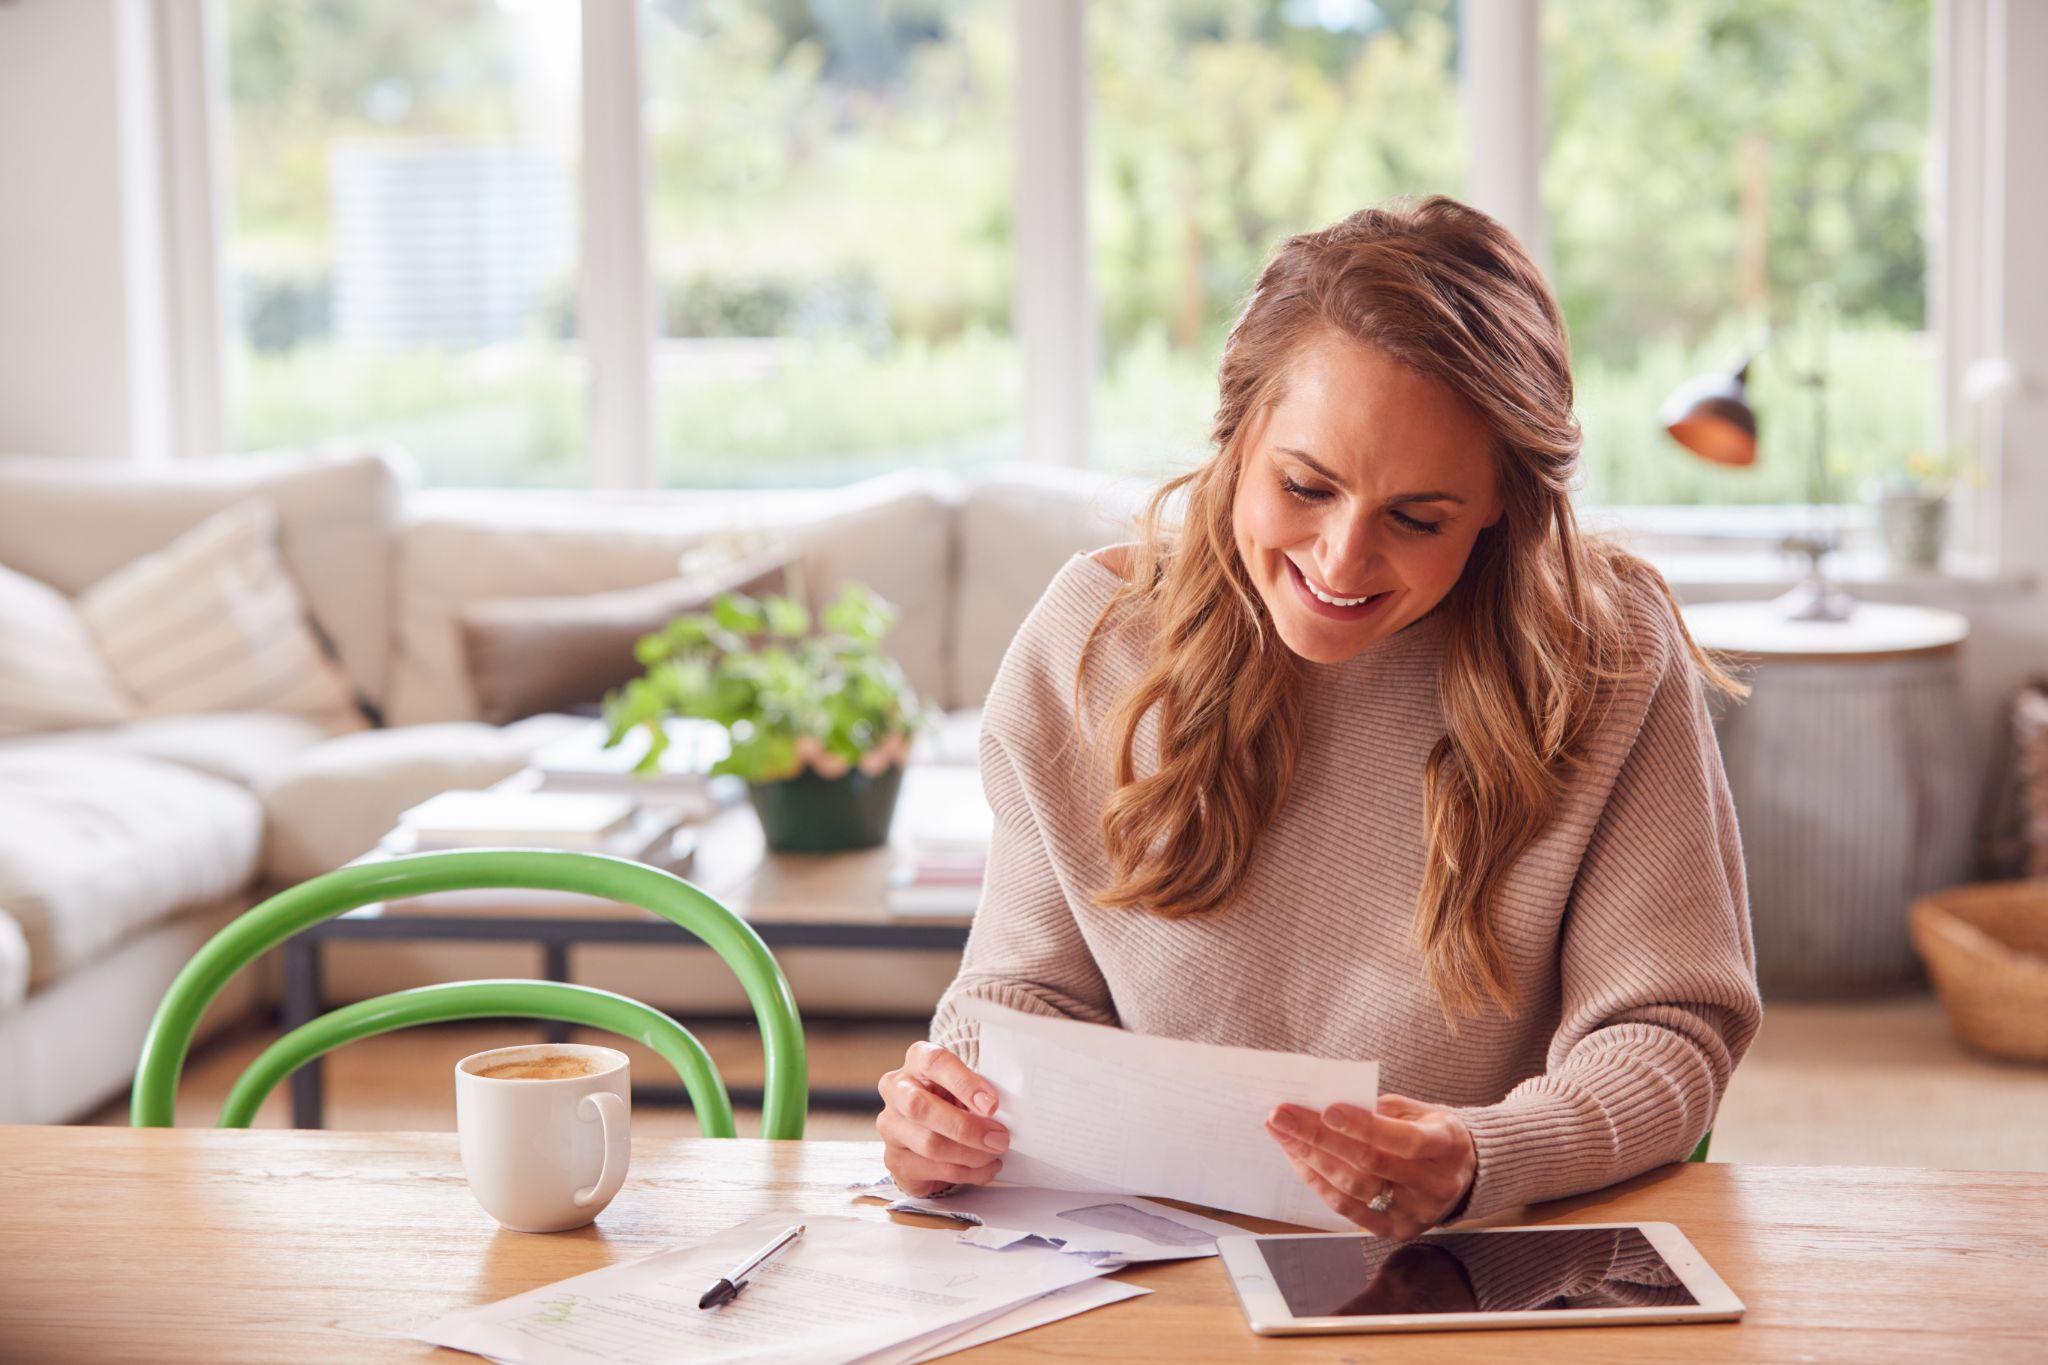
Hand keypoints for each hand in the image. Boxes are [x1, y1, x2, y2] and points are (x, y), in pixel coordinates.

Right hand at [876, 1041, 1009, 1196]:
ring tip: (995, 1154)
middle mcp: (896, 1089)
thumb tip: (1005, 1113)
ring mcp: (891, 1126)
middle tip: (999, 1139)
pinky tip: (985, 1168)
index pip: (934, 1063)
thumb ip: (980, 1092)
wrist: (930, 1128)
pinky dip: (967, 1172)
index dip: (964, 1084)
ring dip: (971, 1154)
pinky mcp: (895, 1159)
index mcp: (917, 1059)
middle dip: (967, 1128)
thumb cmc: (955, 1098)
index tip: (992, 1105)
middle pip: (922, 1107)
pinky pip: (934, 1169)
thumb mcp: (967, 1086)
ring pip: (930, 1144)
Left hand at [1265, 1093, 1476, 1240]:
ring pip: (1353, 1189)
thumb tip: (1325, 1106)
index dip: (1364, 1126)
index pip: (1404, 1140)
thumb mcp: (1419, 1110)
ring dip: (1310, 1159)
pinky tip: (1299, 1160)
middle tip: (1281, 1116)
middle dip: (1318, 1138)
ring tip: (1282, 1135)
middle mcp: (1434, 1185)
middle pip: (1369, 1164)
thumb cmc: (1432, 1132)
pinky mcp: (1396, 1231)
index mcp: (1446, 1146)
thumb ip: (1379, 1109)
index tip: (1326, 1109)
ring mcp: (1415, 1214)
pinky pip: (1349, 1210)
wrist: (1462, 1173)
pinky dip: (1319, 1183)